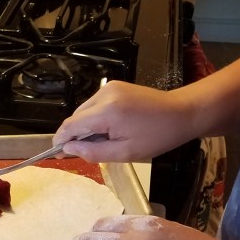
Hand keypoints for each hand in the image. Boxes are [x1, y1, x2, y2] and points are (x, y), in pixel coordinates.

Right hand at [52, 81, 193, 162]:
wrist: (182, 112)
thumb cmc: (157, 136)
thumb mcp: (125, 152)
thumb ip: (93, 152)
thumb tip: (69, 149)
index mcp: (106, 112)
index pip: (71, 125)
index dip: (61, 140)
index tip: (57, 154)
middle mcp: (104, 94)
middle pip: (75, 117)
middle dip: (75, 135)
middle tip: (84, 152)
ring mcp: (109, 87)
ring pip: (84, 110)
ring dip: (85, 126)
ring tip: (103, 140)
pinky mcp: (114, 86)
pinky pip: (94, 104)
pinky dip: (95, 117)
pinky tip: (109, 128)